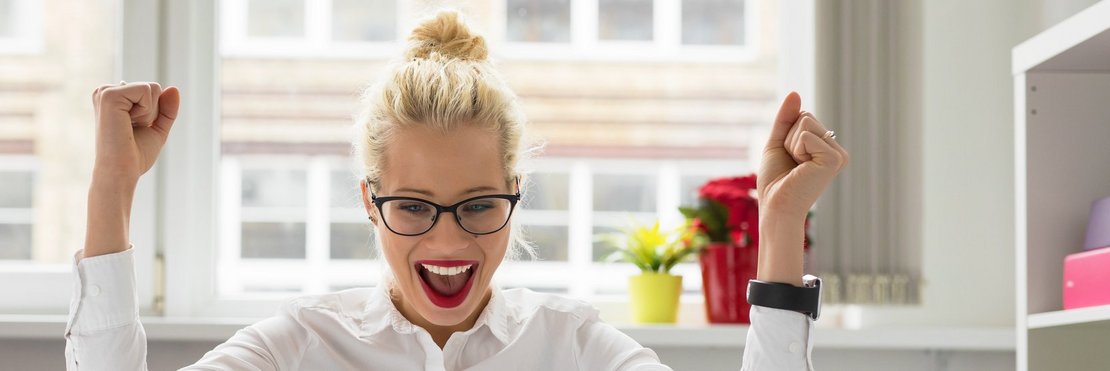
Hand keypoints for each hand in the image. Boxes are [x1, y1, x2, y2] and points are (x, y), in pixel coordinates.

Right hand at [91, 82, 180, 183]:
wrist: (121, 171)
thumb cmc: (135, 154)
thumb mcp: (157, 128)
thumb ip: (167, 109)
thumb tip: (174, 88)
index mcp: (115, 98)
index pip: (152, 91)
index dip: (154, 113)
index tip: (136, 129)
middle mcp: (107, 91)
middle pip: (153, 87)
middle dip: (153, 111)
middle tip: (134, 129)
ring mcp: (105, 92)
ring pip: (151, 87)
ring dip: (149, 112)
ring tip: (130, 127)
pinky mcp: (109, 95)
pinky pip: (146, 90)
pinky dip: (146, 110)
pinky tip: (129, 123)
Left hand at [757, 92, 847, 217]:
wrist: (776, 207)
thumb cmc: (776, 181)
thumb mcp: (778, 143)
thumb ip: (786, 119)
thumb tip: (795, 93)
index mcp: (826, 147)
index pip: (804, 117)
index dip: (787, 135)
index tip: (790, 159)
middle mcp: (836, 150)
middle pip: (805, 117)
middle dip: (788, 139)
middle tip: (792, 165)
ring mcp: (838, 155)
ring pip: (805, 123)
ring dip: (790, 144)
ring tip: (796, 167)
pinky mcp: (834, 159)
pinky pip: (805, 135)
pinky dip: (795, 150)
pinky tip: (801, 170)